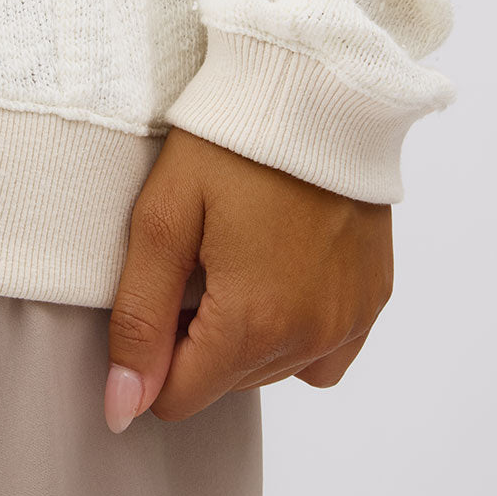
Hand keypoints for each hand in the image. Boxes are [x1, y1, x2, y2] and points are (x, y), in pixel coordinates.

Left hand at [104, 126, 392, 431]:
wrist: (313, 86)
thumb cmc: (230, 143)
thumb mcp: (163, 220)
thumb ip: (139, 319)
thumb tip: (122, 409)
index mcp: (254, 321)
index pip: (179, 397)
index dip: (153, 352)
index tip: (161, 288)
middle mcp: (312, 335)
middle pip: (225, 382)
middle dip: (198, 336)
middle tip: (200, 256)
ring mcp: (351, 318)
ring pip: (273, 369)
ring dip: (246, 333)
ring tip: (239, 254)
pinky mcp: (374, 296)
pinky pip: (326, 351)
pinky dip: (296, 329)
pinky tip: (281, 274)